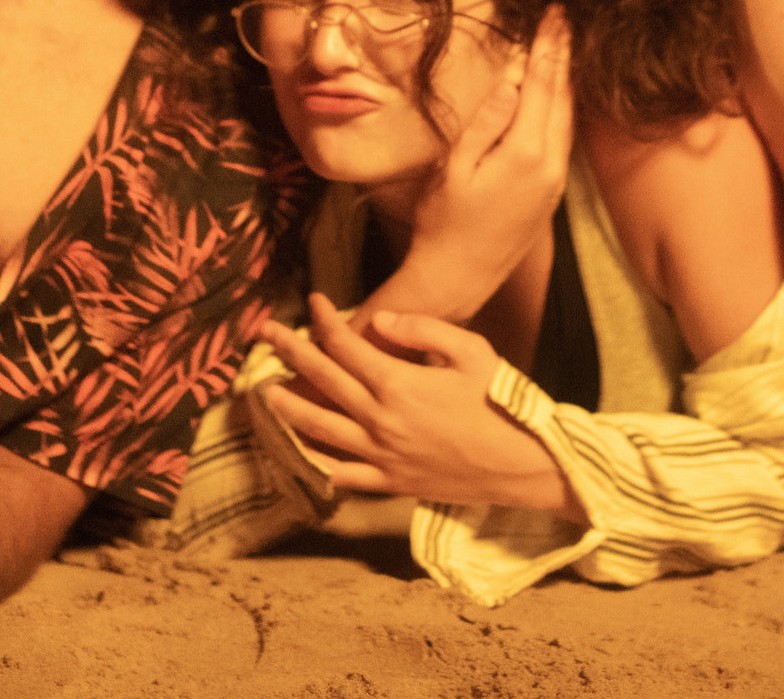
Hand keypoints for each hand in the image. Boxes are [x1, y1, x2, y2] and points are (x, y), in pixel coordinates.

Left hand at [257, 296, 575, 513]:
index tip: (313, 301)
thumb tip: (378, 322)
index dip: (325, 320)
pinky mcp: (388, 482)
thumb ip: (423, 330)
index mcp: (399, 384)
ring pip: (319, 429)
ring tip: (265, 392)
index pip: (346, 345)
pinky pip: (340, 476)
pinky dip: (313, 464)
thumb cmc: (500, 403)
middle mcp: (381, 419)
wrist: (518, 464)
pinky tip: (294, 453)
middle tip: (266, 332)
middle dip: (290, 351)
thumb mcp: (472, 352)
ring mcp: (381, 455)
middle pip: (322, 380)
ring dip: (288, 407)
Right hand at [392, 6, 573, 318]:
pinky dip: (562, 108)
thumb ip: (486, 121)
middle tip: (564, 17)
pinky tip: (557, 96)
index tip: (553, 14)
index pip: (543, 86)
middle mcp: (551, 165)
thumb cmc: (445, 222)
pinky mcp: (552, 193)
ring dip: (565, 80)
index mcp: (526, 153)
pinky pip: (564, 139)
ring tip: (564, 46)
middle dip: (562, 55)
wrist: (458, 277)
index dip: (548, 47)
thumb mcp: (455, 166)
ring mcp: (555, 181)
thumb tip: (512, 81)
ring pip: (567, 118)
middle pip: (562, 97)